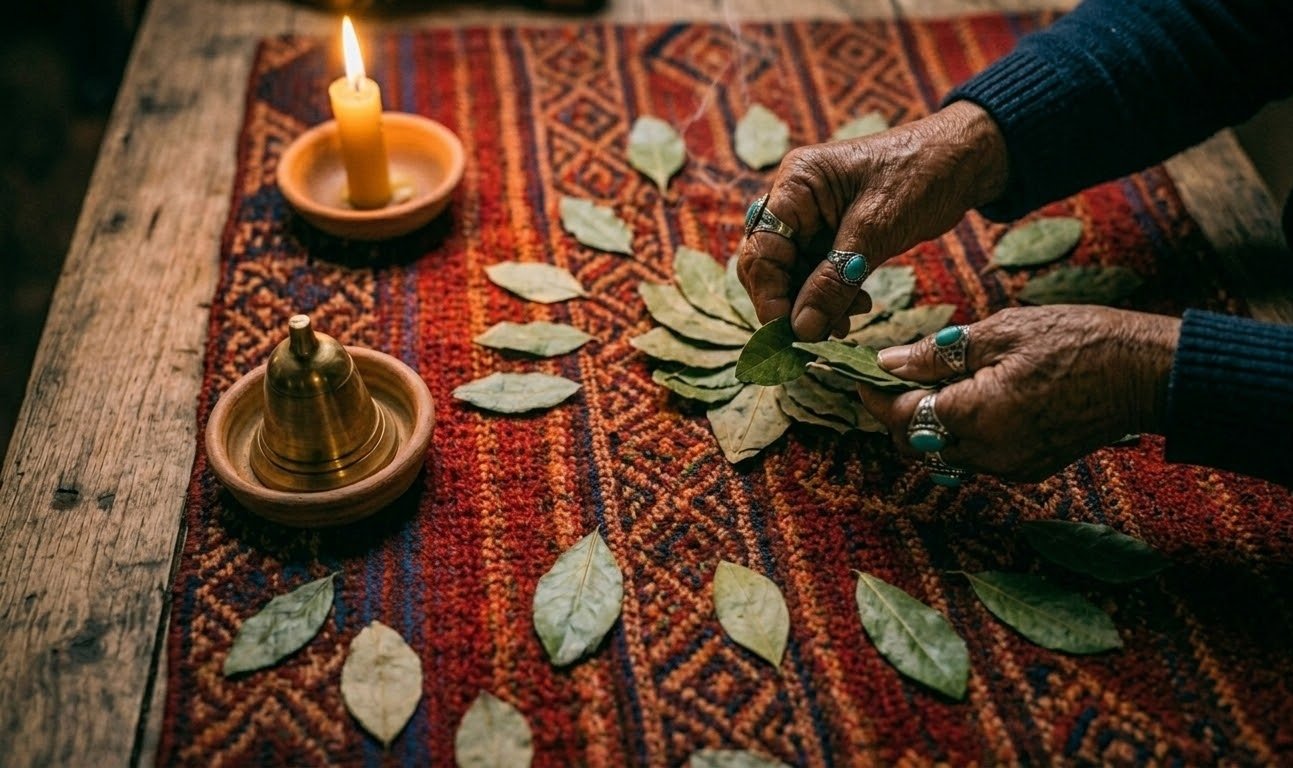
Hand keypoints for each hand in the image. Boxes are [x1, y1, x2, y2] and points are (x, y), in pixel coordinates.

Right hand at [737, 100, 1007, 339]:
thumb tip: (801, 329)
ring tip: (846, 325)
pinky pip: (819, 273)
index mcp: (796, 184)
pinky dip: (833, 296)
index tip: (790, 331)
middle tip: (817, 335)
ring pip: (795, 274)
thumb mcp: (876, 229)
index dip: (769, 293)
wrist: (964, 159)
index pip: (762, 248)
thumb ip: (835, 280)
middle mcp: (795, 200)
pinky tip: (856, 309)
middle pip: (771, 264)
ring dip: (815, 305)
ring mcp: (813, 217)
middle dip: (792, 302)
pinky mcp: (833, 233)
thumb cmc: (921, 175)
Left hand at [858, 306, 1180, 481]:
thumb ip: (936, 355)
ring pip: (942, 455)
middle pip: (915, 443)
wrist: (1144, 373)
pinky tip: (970, 401)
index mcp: (974, 415)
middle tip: (895, 376)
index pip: (901, 417)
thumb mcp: (999, 332)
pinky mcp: (1028, 469)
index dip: (874, 396)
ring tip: (933, 384)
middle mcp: (986, 452)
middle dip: (898, 413)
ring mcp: (1009, 466)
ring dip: (928, 425)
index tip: (859, 374)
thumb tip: (888, 363)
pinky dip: (959, 435)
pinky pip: (974, 459)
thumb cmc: (1076, 340)